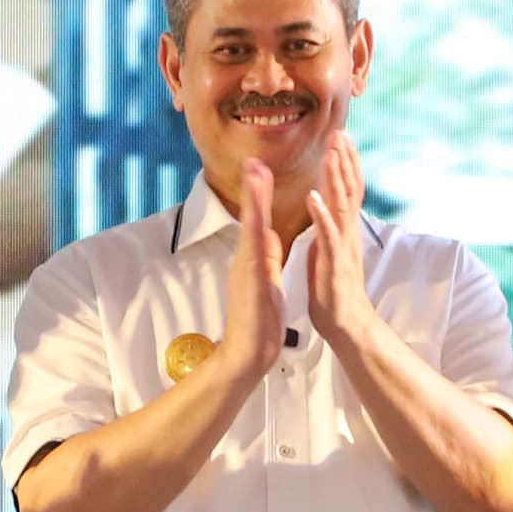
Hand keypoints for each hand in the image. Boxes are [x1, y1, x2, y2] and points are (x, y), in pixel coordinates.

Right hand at [216, 162, 289, 383]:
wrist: (247, 353)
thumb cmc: (258, 319)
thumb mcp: (265, 278)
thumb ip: (265, 255)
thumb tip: (266, 234)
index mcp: (254, 257)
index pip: (258, 219)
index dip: (259, 193)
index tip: (260, 167)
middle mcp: (246, 259)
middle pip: (251, 217)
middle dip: (253, 187)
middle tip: (254, 158)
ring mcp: (246, 270)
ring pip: (250, 229)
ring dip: (253, 201)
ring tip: (255, 174)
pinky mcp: (250, 284)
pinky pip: (254, 256)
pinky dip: (256, 236)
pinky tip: (257, 220)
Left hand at [299, 130, 380, 347]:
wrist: (345, 323)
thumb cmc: (334, 290)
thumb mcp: (330, 251)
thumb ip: (330, 228)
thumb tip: (325, 209)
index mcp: (344, 230)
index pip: (348, 189)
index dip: (345, 163)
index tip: (341, 137)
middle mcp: (347, 233)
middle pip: (349, 189)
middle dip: (344, 160)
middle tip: (340, 133)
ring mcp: (342, 247)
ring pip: (341, 205)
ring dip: (336, 177)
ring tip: (331, 153)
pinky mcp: (334, 263)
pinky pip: (327, 235)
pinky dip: (321, 213)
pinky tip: (313, 196)